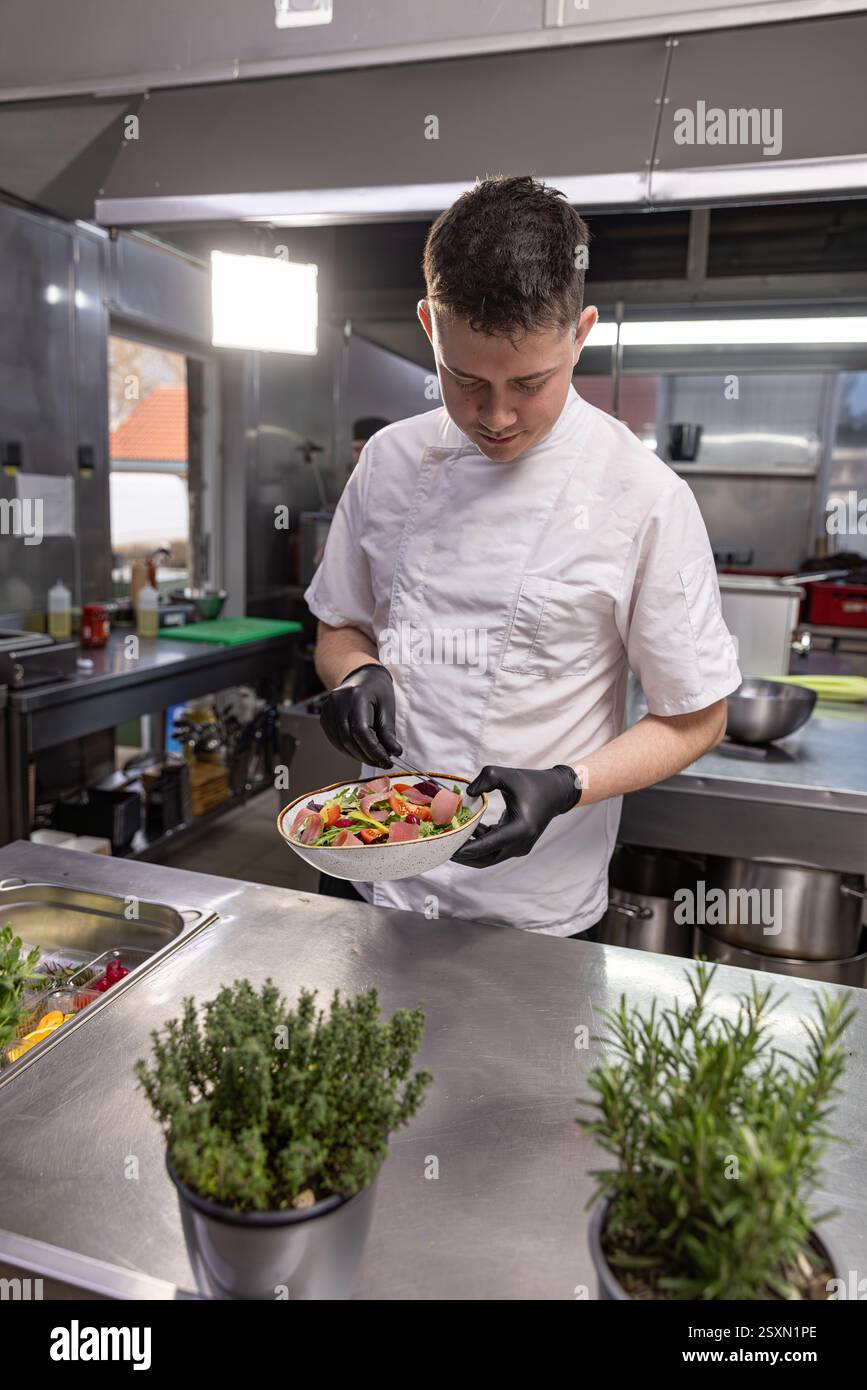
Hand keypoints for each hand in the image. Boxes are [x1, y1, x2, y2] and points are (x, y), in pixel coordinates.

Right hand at [319, 663, 402, 767]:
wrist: (361, 676)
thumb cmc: (377, 690)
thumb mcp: (387, 708)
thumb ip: (388, 732)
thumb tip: (393, 753)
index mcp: (356, 696)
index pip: (362, 731)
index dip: (374, 750)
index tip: (387, 761)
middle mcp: (338, 701)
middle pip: (349, 738)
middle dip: (366, 755)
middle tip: (381, 762)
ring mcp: (328, 709)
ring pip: (340, 742)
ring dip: (357, 755)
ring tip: (373, 758)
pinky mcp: (324, 717)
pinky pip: (334, 739)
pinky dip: (348, 750)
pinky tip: (360, 751)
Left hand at [451, 764, 581, 867]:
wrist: (555, 792)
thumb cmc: (532, 782)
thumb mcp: (507, 775)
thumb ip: (485, 779)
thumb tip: (467, 793)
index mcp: (519, 830)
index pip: (487, 846)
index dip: (466, 849)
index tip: (447, 849)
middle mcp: (520, 844)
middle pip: (485, 858)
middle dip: (463, 856)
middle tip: (442, 849)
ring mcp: (519, 847)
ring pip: (489, 856)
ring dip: (470, 850)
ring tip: (450, 840)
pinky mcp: (517, 845)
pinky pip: (495, 848)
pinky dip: (480, 843)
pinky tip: (467, 831)